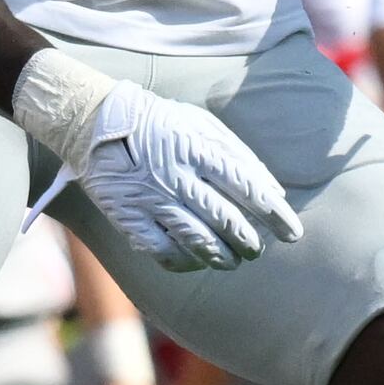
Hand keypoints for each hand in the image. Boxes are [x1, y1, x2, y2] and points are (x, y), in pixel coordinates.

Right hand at [60, 81, 304, 271]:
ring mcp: (150, 198)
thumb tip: (274, 190)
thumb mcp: (201, 124)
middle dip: (248, 241)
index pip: (248, 187)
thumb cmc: (158, 123)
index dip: (273, 214)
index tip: (291, 233)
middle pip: (224, 218)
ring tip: (233, 262)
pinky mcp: (126, 216)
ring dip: (220, 256)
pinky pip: (160, 249)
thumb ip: (240, 155)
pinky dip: (182, 261)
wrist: (92, 122)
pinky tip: (195, 263)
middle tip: (257, 250)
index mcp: (198, 149)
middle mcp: (176, 176)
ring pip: (195, 239)